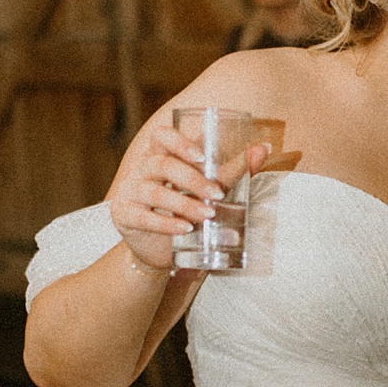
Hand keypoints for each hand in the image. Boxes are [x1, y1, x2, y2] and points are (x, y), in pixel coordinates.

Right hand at [107, 120, 268, 272]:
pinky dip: (166, 224)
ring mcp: (129, 192)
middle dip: (191, 179)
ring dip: (184, 204)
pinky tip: (185, 230)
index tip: (203, 157)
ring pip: (153, 192)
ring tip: (207, 215)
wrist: (161, 250)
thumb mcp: (208, 190)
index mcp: (160, 156)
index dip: (179, 142)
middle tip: (217, 194)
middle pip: (161, 164)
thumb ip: (232, 170)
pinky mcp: (123, 215)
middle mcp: (141, 170)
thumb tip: (263, 148)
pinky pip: (143, 217)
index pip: (161, 136)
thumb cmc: (187, 211)